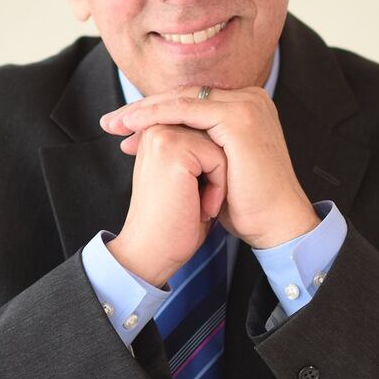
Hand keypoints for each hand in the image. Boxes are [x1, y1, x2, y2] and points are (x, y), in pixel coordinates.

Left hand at [101, 86, 317, 250]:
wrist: (276, 223)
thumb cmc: (245, 203)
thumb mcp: (214, 166)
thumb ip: (195, 145)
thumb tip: (157, 138)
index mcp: (245, 106)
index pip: (190, 101)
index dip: (154, 112)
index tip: (123, 128)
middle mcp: (249, 98)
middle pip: (184, 96)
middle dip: (143, 109)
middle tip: (110, 122)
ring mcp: (246, 104)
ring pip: (182, 100)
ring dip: (143, 111)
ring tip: (115, 123)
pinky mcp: (239, 117)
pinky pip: (187, 110)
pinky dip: (157, 115)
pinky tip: (133, 124)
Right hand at [108, 124, 226, 287]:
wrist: (153, 251)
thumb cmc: (174, 220)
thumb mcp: (187, 176)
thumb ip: (196, 148)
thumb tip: (224, 136)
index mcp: (156, 130)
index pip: (208, 132)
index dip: (211, 168)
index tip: (189, 195)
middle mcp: (156, 127)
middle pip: (216, 136)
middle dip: (214, 172)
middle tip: (192, 201)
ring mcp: (163, 136)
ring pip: (220, 147)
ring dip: (218, 181)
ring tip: (197, 204)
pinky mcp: (173, 149)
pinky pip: (219, 158)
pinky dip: (219, 188)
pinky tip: (201, 207)